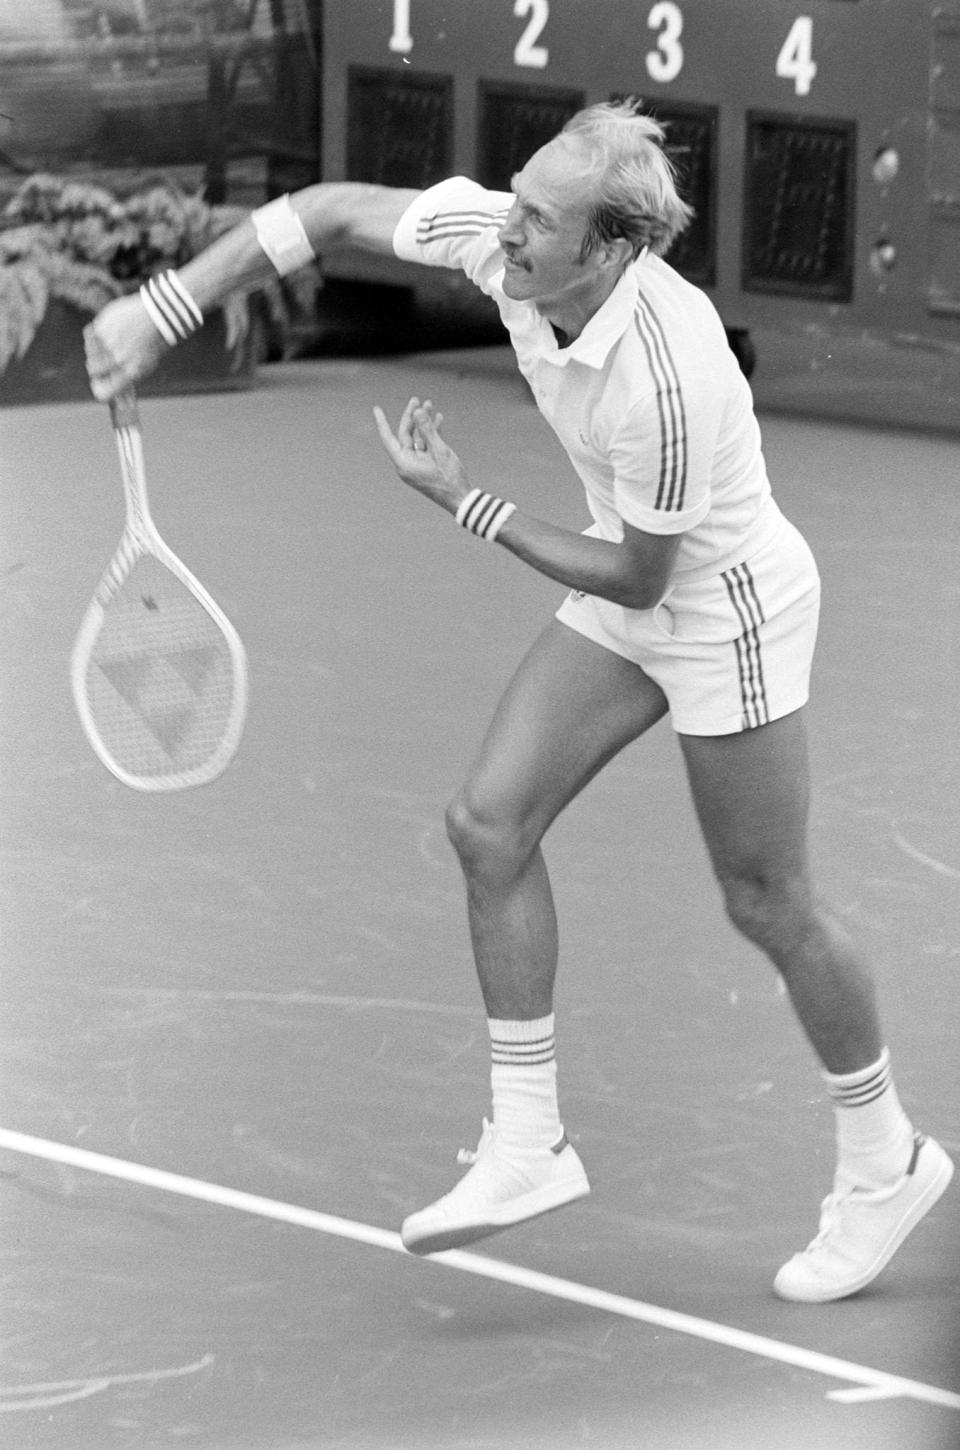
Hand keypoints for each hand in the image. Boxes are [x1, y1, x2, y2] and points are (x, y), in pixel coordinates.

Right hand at [84, 293, 168, 401]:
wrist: (156, 315)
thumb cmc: (153, 342)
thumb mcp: (145, 365)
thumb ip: (128, 379)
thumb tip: (119, 399)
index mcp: (130, 373)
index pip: (103, 394)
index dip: (99, 389)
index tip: (99, 385)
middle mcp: (117, 360)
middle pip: (93, 370)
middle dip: (96, 366)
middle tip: (104, 359)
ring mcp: (108, 343)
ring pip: (89, 352)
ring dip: (95, 349)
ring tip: (110, 341)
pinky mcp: (101, 327)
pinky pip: (89, 335)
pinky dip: (96, 334)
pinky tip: (109, 330)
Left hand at [372, 397, 467, 514]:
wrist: (461, 500)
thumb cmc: (449, 479)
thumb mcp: (439, 451)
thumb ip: (428, 430)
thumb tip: (417, 412)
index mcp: (404, 463)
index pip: (388, 438)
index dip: (382, 422)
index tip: (376, 408)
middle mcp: (407, 464)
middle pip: (404, 435)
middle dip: (411, 417)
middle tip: (417, 400)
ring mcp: (416, 466)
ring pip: (416, 438)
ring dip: (423, 423)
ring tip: (430, 406)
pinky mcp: (425, 466)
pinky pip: (425, 446)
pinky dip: (431, 434)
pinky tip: (438, 420)